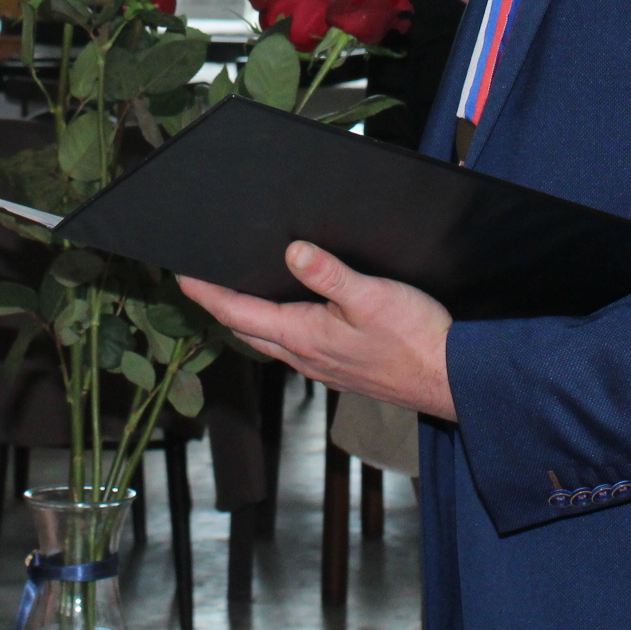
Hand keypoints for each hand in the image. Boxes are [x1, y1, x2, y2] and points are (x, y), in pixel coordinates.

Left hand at [181, 242, 457, 421]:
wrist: (448, 379)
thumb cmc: (414, 340)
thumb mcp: (371, 296)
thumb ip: (329, 274)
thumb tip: (291, 250)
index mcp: (303, 336)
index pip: (238, 312)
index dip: (207, 293)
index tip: (181, 276)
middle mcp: (305, 357)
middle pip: (247, 329)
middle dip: (221, 305)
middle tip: (200, 283)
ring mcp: (322, 367)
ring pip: (270, 341)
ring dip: (248, 318)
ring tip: (237, 294)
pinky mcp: (340, 370)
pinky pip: (294, 348)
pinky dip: (277, 329)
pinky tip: (291, 318)